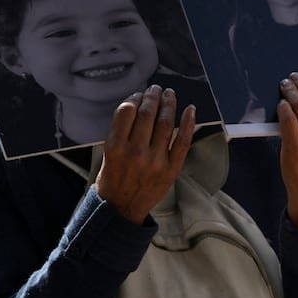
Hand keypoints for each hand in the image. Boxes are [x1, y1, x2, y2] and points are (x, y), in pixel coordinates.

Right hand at [96, 85, 195, 223]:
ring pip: (165, 123)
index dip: (135, 98)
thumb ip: (120, 132)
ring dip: (169, 104)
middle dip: (153, 97)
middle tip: (156, 88)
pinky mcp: (171, 169)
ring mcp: (155, 161)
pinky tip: (190, 109)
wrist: (121, 209)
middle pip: (148, 114)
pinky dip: (188, 123)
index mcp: (115, 147)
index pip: (127, 111)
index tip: (139, 93)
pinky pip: (183, 141)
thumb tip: (137, 105)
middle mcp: (135, 152)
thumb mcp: (107, 154)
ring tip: (169, 94)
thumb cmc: (112, 179)